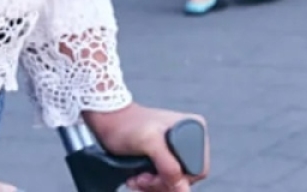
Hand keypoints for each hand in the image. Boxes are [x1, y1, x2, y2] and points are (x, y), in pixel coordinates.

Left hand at [84, 103, 207, 190]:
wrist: (108, 121)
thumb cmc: (127, 126)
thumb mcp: (149, 143)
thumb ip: (169, 166)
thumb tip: (183, 190)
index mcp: (195, 128)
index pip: (198, 169)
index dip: (177, 180)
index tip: (154, 178)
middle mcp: (191, 137)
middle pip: (185, 178)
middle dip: (162, 184)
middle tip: (142, 180)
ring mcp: (177, 147)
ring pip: (174, 181)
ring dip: (154, 186)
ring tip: (137, 180)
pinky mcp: (165, 154)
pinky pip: (165, 178)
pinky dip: (151, 184)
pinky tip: (137, 179)